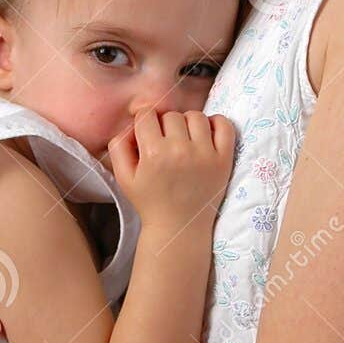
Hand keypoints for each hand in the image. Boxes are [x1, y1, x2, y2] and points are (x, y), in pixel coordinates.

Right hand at [106, 111, 234, 232]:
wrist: (178, 227)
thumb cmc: (150, 202)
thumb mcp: (123, 177)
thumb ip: (118, 146)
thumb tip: (131, 123)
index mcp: (153, 153)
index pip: (147, 115)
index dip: (144, 122)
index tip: (148, 135)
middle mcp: (180, 150)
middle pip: (171, 115)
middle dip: (165, 124)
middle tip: (165, 142)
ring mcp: (205, 154)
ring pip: (195, 116)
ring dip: (187, 123)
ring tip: (184, 139)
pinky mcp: (224, 159)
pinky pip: (224, 125)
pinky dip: (217, 122)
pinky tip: (206, 133)